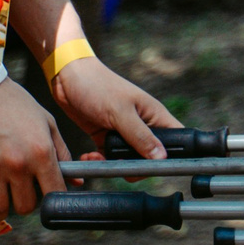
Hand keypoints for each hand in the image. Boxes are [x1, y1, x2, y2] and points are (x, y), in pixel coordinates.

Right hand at [0, 75, 69, 236]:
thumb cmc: (14, 103)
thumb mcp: (47, 122)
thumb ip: (62, 152)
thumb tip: (77, 180)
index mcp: (41, 152)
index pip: (55, 191)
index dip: (55, 198)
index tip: (50, 197)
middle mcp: (18, 164)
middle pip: (27, 206)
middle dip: (27, 203)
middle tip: (22, 191)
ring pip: (0, 210)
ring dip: (3, 209)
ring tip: (3, 198)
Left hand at [53, 57, 182, 159]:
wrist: (68, 77)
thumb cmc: (98, 86)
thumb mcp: (120, 112)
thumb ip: (140, 136)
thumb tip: (160, 158)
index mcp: (154, 115)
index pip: (176, 139)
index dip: (171, 156)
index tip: (154, 167)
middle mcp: (142, 125)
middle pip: (151, 155)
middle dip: (135, 165)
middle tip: (122, 167)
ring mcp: (124, 131)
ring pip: (127, 158)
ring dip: (113, 164)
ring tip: (97, 159)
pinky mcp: (106, 136)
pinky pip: (108, 156)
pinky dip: (99, 160)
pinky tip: (89, 155)